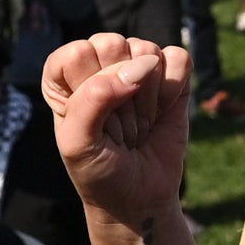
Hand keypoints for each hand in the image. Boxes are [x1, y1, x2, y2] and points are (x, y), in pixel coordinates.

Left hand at [47, 33, 190, 229]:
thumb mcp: (77, 143)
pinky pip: (178, 58)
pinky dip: (174, 88)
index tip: (92, 121)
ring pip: (146, 50)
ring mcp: (137, 69)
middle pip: (112, 44)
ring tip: (139, 122)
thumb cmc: (99, 172)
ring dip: (147, 95)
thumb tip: (139, 68)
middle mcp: (100, 66)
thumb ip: (94, 99)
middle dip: (120, 91)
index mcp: (65, 78)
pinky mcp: (171, 77)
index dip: (88, 85)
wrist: (139, 200)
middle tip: (118, 125)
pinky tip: (162, 111)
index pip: (76, 53)